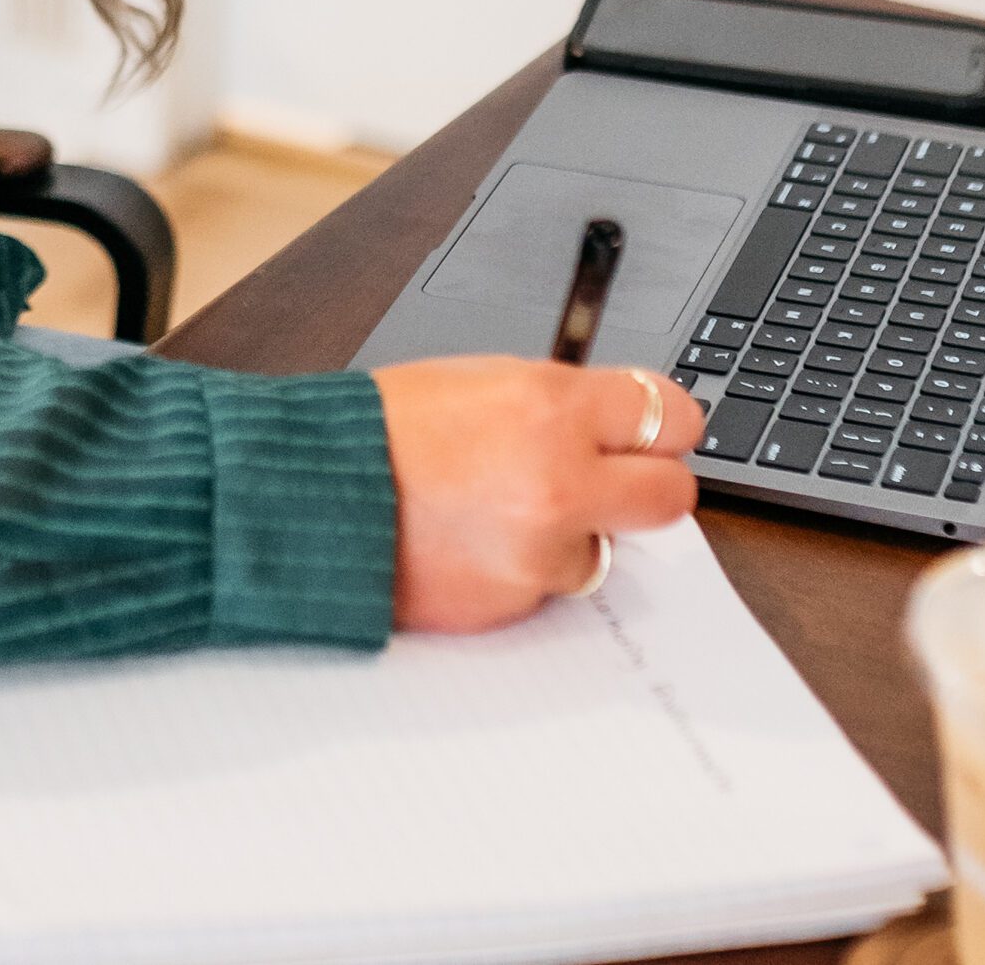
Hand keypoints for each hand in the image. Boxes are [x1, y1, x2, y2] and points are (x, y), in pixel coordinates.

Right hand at [370, 357, 703, 631]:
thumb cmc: (383, 430)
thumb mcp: (479, 381)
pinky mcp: (517, 603)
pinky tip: (476, 541)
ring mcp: (541, 549)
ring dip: (574, 534)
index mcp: (551, 407)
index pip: (671, 413)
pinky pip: (551, 587)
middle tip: (612, 480)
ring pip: (607, 548)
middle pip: (672, 493)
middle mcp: (559, 479)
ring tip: (506, 511)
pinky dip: (526, 569)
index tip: (651, 431)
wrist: (312, 496)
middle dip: (647, 485)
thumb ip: (558, 401)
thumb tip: (613, 422)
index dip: (661, 423)